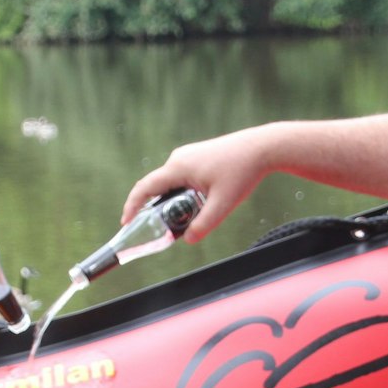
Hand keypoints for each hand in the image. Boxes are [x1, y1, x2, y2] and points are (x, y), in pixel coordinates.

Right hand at [122, 124, 280, 242]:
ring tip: (182, 220)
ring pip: (169, 183)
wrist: (261, 148)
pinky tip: (195, 204)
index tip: (126, 223)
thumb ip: (204, 225)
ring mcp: (187, 156)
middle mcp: (178, 159)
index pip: (144, 188)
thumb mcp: (223, 204)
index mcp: (178, 168)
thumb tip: (187, 239)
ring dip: (170, 202)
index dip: (132, 206)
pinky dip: (180, 193)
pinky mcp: (196, 157)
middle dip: (153, 209)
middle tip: (158, 230)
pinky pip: (180, 178)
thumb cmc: (242, 172)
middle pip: (156, 187)